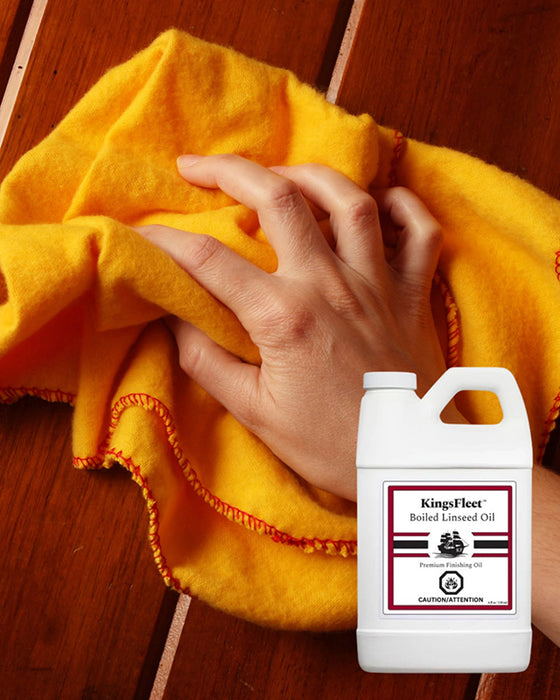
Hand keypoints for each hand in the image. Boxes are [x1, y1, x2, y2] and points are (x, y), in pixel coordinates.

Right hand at [136, 155, 445, 500]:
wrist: (403, 465)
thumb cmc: (330, 445)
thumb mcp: (254, 412)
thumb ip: (207, 360)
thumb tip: (175, 318)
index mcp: (284, 316)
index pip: (210, 260)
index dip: (168, 241)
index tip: (143, 234)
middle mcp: (330, 285)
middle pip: (279, 199)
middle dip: (231, 170)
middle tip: (196, 165)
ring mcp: (377, 284)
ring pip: (350, 200)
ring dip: (311, 175)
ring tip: (281, 174)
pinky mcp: (412, 294)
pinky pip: (421, 233)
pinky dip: (404, 207)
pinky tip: (379, 202)